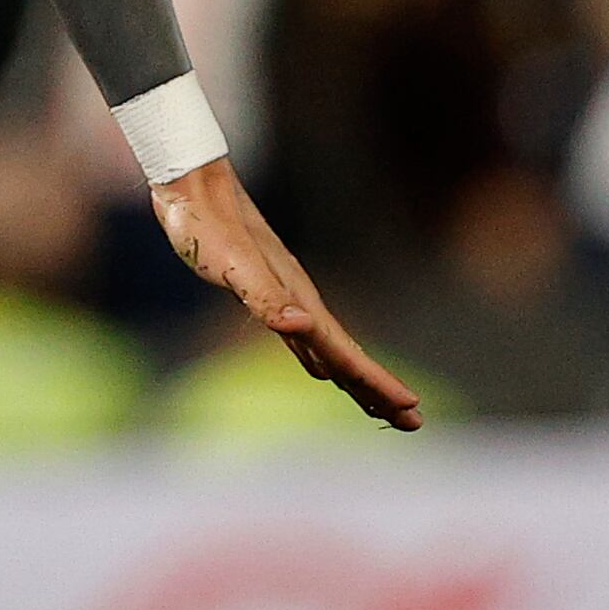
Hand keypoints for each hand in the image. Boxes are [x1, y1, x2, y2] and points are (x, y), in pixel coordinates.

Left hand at [150, 160, 422, 428]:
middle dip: (379, 390)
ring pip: (330, 349)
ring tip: (381, 408)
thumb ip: (264, 296)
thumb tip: (301, 327)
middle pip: (347, 356)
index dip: (376, 383)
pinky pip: (305, 339)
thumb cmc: (206, 226)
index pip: (345, 352)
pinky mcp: (264, 292)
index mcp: (297, 300)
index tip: (411, 409)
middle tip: (415, 423)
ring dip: (356, 380)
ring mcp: (285, 297)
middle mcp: (299, 300)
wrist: (192, 185)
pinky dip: (320, 359)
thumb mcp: (231, 266)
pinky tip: (321, 370)